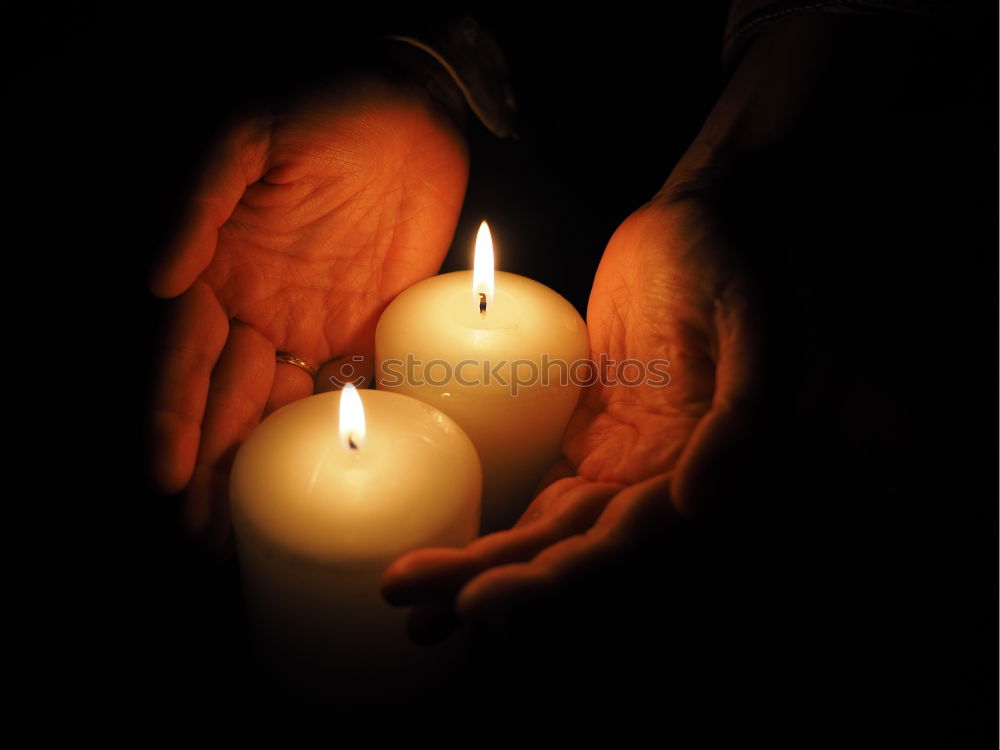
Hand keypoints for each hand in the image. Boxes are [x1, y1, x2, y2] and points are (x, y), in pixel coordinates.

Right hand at [149, 74, 468, 545]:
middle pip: (231, 402)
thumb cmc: (324, 116)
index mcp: (224, 275)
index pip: (190, 359)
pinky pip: (351, 390)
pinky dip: (338, 435)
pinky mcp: (371, 329)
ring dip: (265, 468)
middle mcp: (263, 311)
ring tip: (249, 530)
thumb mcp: (250, 141)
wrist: (410, 115)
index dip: (177, 418)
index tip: (170, 476)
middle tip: (206, 533)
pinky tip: (332, 480)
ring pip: (282, 411)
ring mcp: (317, 325)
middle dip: (215, 467)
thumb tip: (158, 280)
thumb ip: (202, 203)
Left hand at [382, 192, 765, 641]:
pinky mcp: (583, 429)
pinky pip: (532, 481)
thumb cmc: (733, 265)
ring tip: (403, 591)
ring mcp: (612, 458)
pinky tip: (444, 536)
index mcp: (690, 474)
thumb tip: (695, 506)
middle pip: (559, 549)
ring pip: (538, 526)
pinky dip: (490, 514)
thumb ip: (736, 419)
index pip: (609, 547)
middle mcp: (648, 483)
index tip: (474, 602)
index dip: (545, 580)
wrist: (700, 221)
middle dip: (485, 582)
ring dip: (475, 561)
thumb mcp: (753, 331)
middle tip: (407, 611)